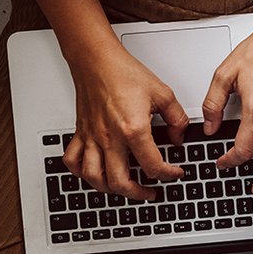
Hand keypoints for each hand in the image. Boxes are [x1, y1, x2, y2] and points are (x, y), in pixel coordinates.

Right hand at [62, 37, 188, 199]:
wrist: (96, 59)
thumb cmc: (123, 72)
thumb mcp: (162, 93)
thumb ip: (177, 118)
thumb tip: (179, 137)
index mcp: (133, 129)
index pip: (153, 166)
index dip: (169, 174)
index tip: (174, 172)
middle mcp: (110, 137)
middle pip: (120, 182)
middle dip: (139, 194)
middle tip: (150, 192)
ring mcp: (93, 138)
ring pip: (94, 178)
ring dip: (110, 189)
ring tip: (124, 188)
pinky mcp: (81, 133)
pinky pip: (73, 161)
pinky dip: (81, 173)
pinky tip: (94, 173)